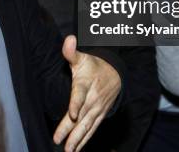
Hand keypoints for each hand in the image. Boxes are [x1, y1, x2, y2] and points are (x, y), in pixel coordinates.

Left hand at [53, 36, 120, 151]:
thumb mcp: (82, 57)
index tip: (72, 113)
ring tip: (68, 150)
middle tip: (62, 143)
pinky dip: (84, 139)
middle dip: (72, 130)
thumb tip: (69, 39)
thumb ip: (71, 52)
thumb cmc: (93, 66)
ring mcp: (97, 109)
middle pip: (81, 115)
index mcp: (86, 84)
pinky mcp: (99, 115)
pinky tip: (76, 149)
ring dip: (78, 139)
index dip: (76, 103)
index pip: (80, 94)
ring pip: (87, 126)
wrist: (116, 74)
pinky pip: (92, 129)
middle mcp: (92, 99)